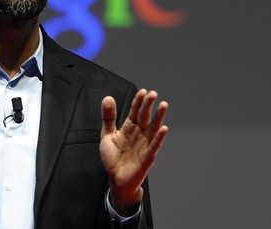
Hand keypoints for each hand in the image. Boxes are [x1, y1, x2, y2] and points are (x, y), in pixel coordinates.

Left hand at [99, 89, 168, 214]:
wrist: (116, 179)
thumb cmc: (113, 158)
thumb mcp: (107, 135)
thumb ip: (108, 118)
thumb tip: (107, 98)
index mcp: (129, 128)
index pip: (135, 112)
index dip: (138, 102)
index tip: (143, 91)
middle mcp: (139, 134)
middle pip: (145, 117)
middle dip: (149, 105)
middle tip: (153, 94)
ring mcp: (144, 145)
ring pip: (153, 128)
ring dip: (158, 117)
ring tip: (163, 105)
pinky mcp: (147, 157)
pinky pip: (154, 146)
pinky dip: (159, 138)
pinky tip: (164, 129)